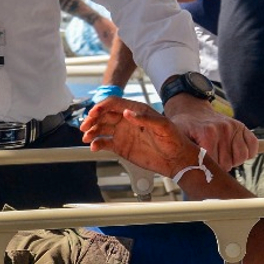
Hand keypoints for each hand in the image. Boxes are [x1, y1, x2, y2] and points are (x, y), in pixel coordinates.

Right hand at [82, 96, 203, 175]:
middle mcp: (127, 120)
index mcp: (136, 111)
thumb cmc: (175, 140)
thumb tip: (127, 112)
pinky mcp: (121, 146)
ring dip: (91, 131)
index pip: (113, 104)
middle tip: (85, 127)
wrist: (178, 159)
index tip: (93, 114)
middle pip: (103, 115)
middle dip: (92, 119)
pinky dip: (97, 144)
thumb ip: (146, 118)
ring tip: (86, 138)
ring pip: (101, 128)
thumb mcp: (164, 126)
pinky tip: (94, 147)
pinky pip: (104, 142)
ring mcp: (123, 133)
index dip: (101, 107)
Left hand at [162, 94, 257, 167]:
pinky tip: (234, 152)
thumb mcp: (178, 140)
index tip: (202, 166)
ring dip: (233, 161)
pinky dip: (246, 153)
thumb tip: (189, 172)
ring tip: (222, 156)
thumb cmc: (184, 128)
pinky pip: (252, 147)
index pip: (216, 165)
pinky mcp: (242, 127)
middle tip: (210, 160)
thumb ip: (183, 154)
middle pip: (228, 164)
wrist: (192, 111)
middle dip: (219, 166)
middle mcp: (223, 128)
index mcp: (207, 133)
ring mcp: (234, 127)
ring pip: (241, 158)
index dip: (209, 170)